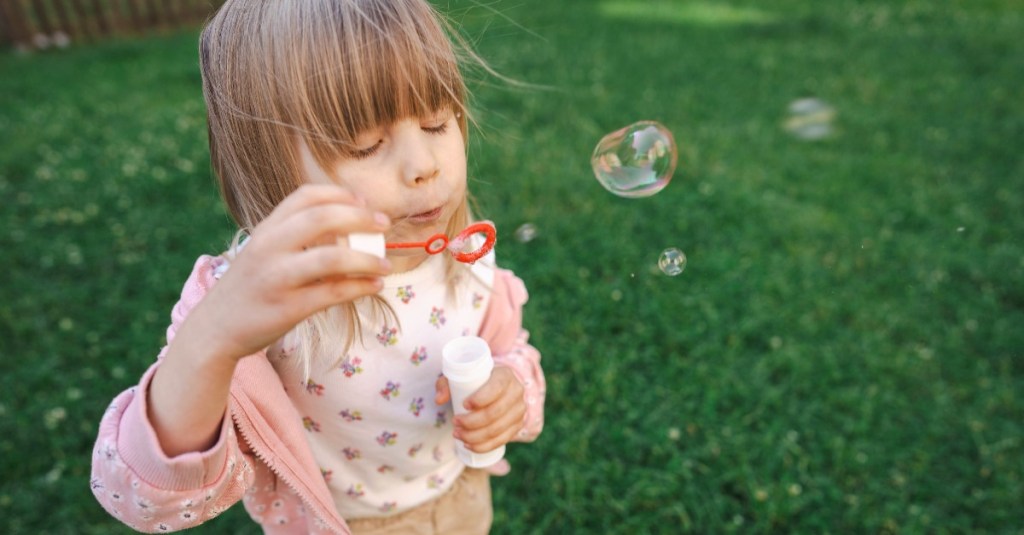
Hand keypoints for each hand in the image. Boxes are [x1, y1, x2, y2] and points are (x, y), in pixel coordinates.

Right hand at [187, 184, 391, 361]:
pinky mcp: (287, 308)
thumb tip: (349, 227)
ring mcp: (277, 278)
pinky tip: (375, 286)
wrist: (215, 329)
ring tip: (385, 264)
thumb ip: (295, 237)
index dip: (339, 194)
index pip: (305, 196)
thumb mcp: (263, 252)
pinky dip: (360, 287)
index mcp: (266, 229)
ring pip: (332, 258)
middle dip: (360, 218)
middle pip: (322, 219)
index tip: (363, 201)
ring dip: (366, 259)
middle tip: (384, 225)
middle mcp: (269, 248)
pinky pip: (333, 293)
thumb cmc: (250, 287)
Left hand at [435, 366, 525, 452]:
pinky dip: (484, 446)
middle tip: (455, 422)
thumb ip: (445, 385)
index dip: (480, 399)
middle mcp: (516, 392)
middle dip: (471, 422)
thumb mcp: (459, 377)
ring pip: (497, 429)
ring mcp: (519, 411)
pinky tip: (469, 445)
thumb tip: (439, 400)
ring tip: (458, 434)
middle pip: (495, 412)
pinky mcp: (517, 426)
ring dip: (474, 436)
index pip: (496, 387)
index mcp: (505, 375)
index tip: (463, 405)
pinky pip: (501, 441)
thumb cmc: (475, 382)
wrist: (497, 389)